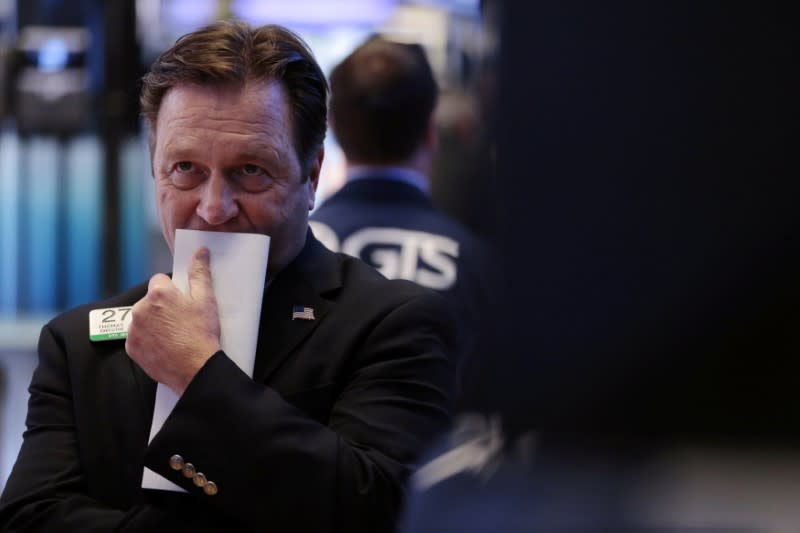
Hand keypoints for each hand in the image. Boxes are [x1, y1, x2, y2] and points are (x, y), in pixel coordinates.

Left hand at [126, 247, 221, 394]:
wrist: (196, 369)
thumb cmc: (202, 334)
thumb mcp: (206, 300)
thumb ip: (200, 272)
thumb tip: (200, 251)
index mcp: (158, 294)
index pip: (159, 281)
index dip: (172, 291)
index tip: (182, 303)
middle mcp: (141, 309)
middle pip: (150, 300)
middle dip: (161, 307)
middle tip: (181, 321)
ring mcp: (133, 329)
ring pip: (142, 318)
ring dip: (153, 323)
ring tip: (173, 336)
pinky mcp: (131, 347)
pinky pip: (137, 337)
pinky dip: (147, 340)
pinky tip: (164, 346)